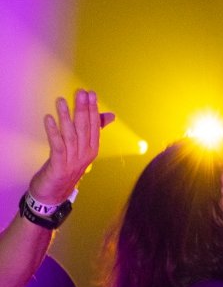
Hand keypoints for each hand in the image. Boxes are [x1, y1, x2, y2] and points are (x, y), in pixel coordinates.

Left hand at [29, 89, 114, 204]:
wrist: (54, 193)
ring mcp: (72, 162)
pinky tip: (49, 119)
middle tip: (80, 93)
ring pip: (71, 136)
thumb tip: (110, 115)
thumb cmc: (66, 168)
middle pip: (84, 130)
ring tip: (61, 101)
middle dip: (82, 110)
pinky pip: (57, 147)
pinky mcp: (59, 167)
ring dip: (66, 118)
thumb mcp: (81, 148)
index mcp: (92, 150)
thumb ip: (93, 130)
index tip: (90, 94)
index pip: (94, 127)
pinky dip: (53, 132)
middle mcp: (84, 155)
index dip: (93, 110)